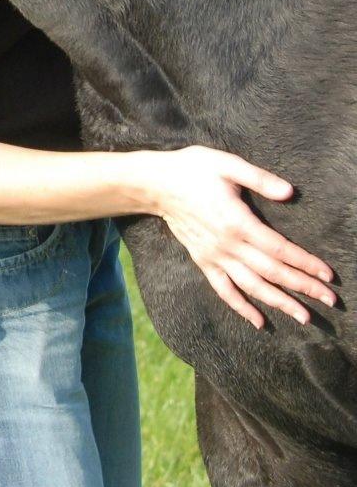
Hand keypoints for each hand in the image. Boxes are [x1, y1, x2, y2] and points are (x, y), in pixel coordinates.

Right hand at [136, 145, 335, 328]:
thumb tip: (290, 192)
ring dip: (280, 303)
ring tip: (304, 317)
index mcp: (238, 221)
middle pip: (272, 272)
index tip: (328, 275)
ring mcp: (215, 256)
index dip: (306, 263)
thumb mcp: (226, 164)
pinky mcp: (203, 261)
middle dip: (303, 287)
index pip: (280, 249)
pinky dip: (242, 308)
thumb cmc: (192, 169)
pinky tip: (259, 321)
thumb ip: (259, 178)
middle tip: (330, 301)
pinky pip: (224, 290)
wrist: (156, 184)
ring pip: (252, 286)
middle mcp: (228, 245)